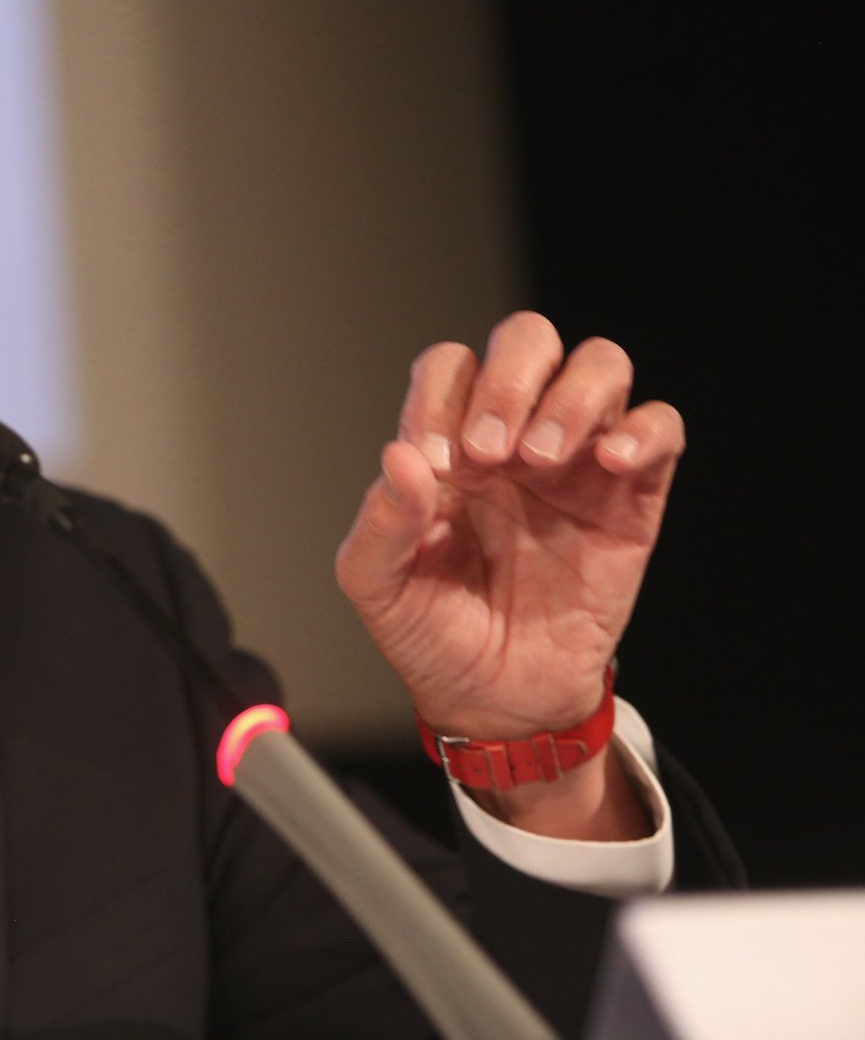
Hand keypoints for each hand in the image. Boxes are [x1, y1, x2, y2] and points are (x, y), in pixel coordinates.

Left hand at [335, 312, 681, 744]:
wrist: (494, 700)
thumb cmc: (431, 632)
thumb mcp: (377, 585)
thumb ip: (381, 521)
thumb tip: (402, 456)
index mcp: (447, 444)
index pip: (449, 367)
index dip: (440, 395)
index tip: (436, 461)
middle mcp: (513, 437)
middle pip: (527, 340)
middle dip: (510, 378)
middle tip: (489, 452)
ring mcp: (576, 462)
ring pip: (600, 365)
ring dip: (572, 396)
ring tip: (541, 458)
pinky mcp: (631, 498)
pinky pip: (661, 429)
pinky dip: (644, 430)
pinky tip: (609, 463)